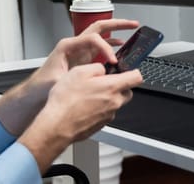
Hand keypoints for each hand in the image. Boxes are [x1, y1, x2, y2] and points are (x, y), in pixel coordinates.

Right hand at [18, 63, 142, 171]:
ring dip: (107, 97)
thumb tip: (102, 69)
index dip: (133, 71)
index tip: (128, 70)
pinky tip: (84, 106)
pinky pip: (106, 113)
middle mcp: (114, 102)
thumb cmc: (66, 101)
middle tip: (102, 82)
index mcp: (112, 87)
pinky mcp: (101, 124)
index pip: (137, 77)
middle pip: (127, 91)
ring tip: (88, 95)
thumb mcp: (79, 72)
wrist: (57, 125)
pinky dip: (99, 108)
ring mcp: (109, 115)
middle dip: (118, 86)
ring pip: (115, 103)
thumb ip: (97, 68)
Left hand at [35, 19, 139, 86]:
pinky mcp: (83, 57)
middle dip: (117, 24)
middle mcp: (75, 44)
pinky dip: (112, 43)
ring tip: (132, 28)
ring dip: (117, 30)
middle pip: (98, 27)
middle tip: (132, 24)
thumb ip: (75, 79)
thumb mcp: (59, 82)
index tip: (113, 60)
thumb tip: (92, 77)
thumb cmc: (42, 85)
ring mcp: (80, 49)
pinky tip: (121, 45)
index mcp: (68, 46)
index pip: (93, 38)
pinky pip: (100, 45)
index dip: (105, 48)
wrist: (35, 90)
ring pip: (101, 34)